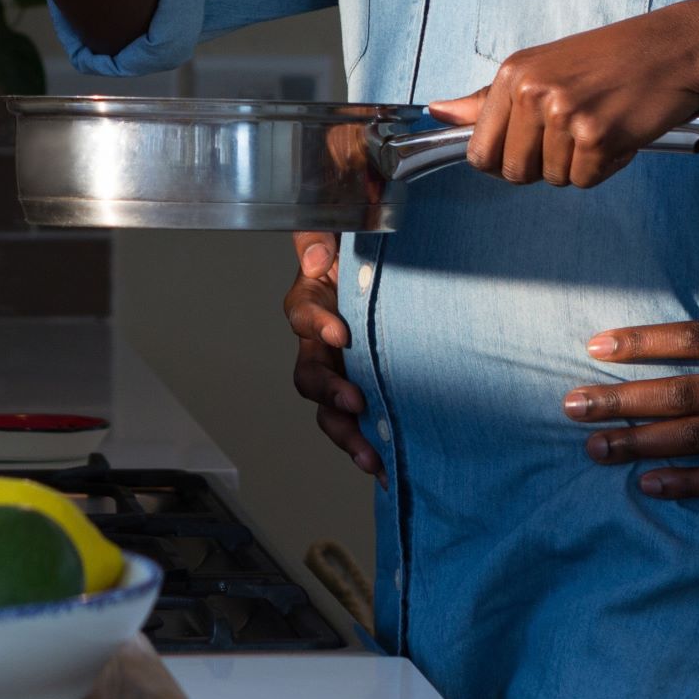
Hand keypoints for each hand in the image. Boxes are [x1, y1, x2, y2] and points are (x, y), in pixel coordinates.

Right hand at [282, 232, 382, 479]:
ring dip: (346, 435)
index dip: (318, 325)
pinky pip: (362, 422)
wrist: (396, 263)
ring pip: (330, 409)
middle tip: (354, 403)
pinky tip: (390, 469)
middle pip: (310, 375)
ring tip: (370, 458)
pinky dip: (372, 446)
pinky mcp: (369, 388)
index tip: (341, 334)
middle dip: (329, 394)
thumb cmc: (367, 246)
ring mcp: (345, 369)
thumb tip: (318, 258)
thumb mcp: (342, 229)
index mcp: (313, 301)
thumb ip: (320, 237)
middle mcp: (322, 342)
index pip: (303, 314)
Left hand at [430, 1, 698, 186]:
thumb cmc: (614, 59)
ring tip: (603, 121)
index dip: (506, 159)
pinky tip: (621, 130)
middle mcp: (532, 92)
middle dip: (544, 164)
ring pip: (552, 178)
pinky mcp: (597, 137)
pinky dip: (608, 166)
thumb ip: (489, 100)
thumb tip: (439, 113)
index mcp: (512, 74)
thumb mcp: (543, 68)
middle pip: (513, 172)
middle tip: (576, 129)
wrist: (677, 49)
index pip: (479, 151)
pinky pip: (587, 180)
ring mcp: (564, 114)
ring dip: (581, 163)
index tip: (533, 143)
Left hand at [562, 246, 698, 496]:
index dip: (642, 344)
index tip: (596, 348)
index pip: (693, 340)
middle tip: (571, 406)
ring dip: (640, 443)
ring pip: (698, 438)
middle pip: (682, 393)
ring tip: (595, 446)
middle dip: (621, 400)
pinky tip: (647, 483)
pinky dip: (688, 483)